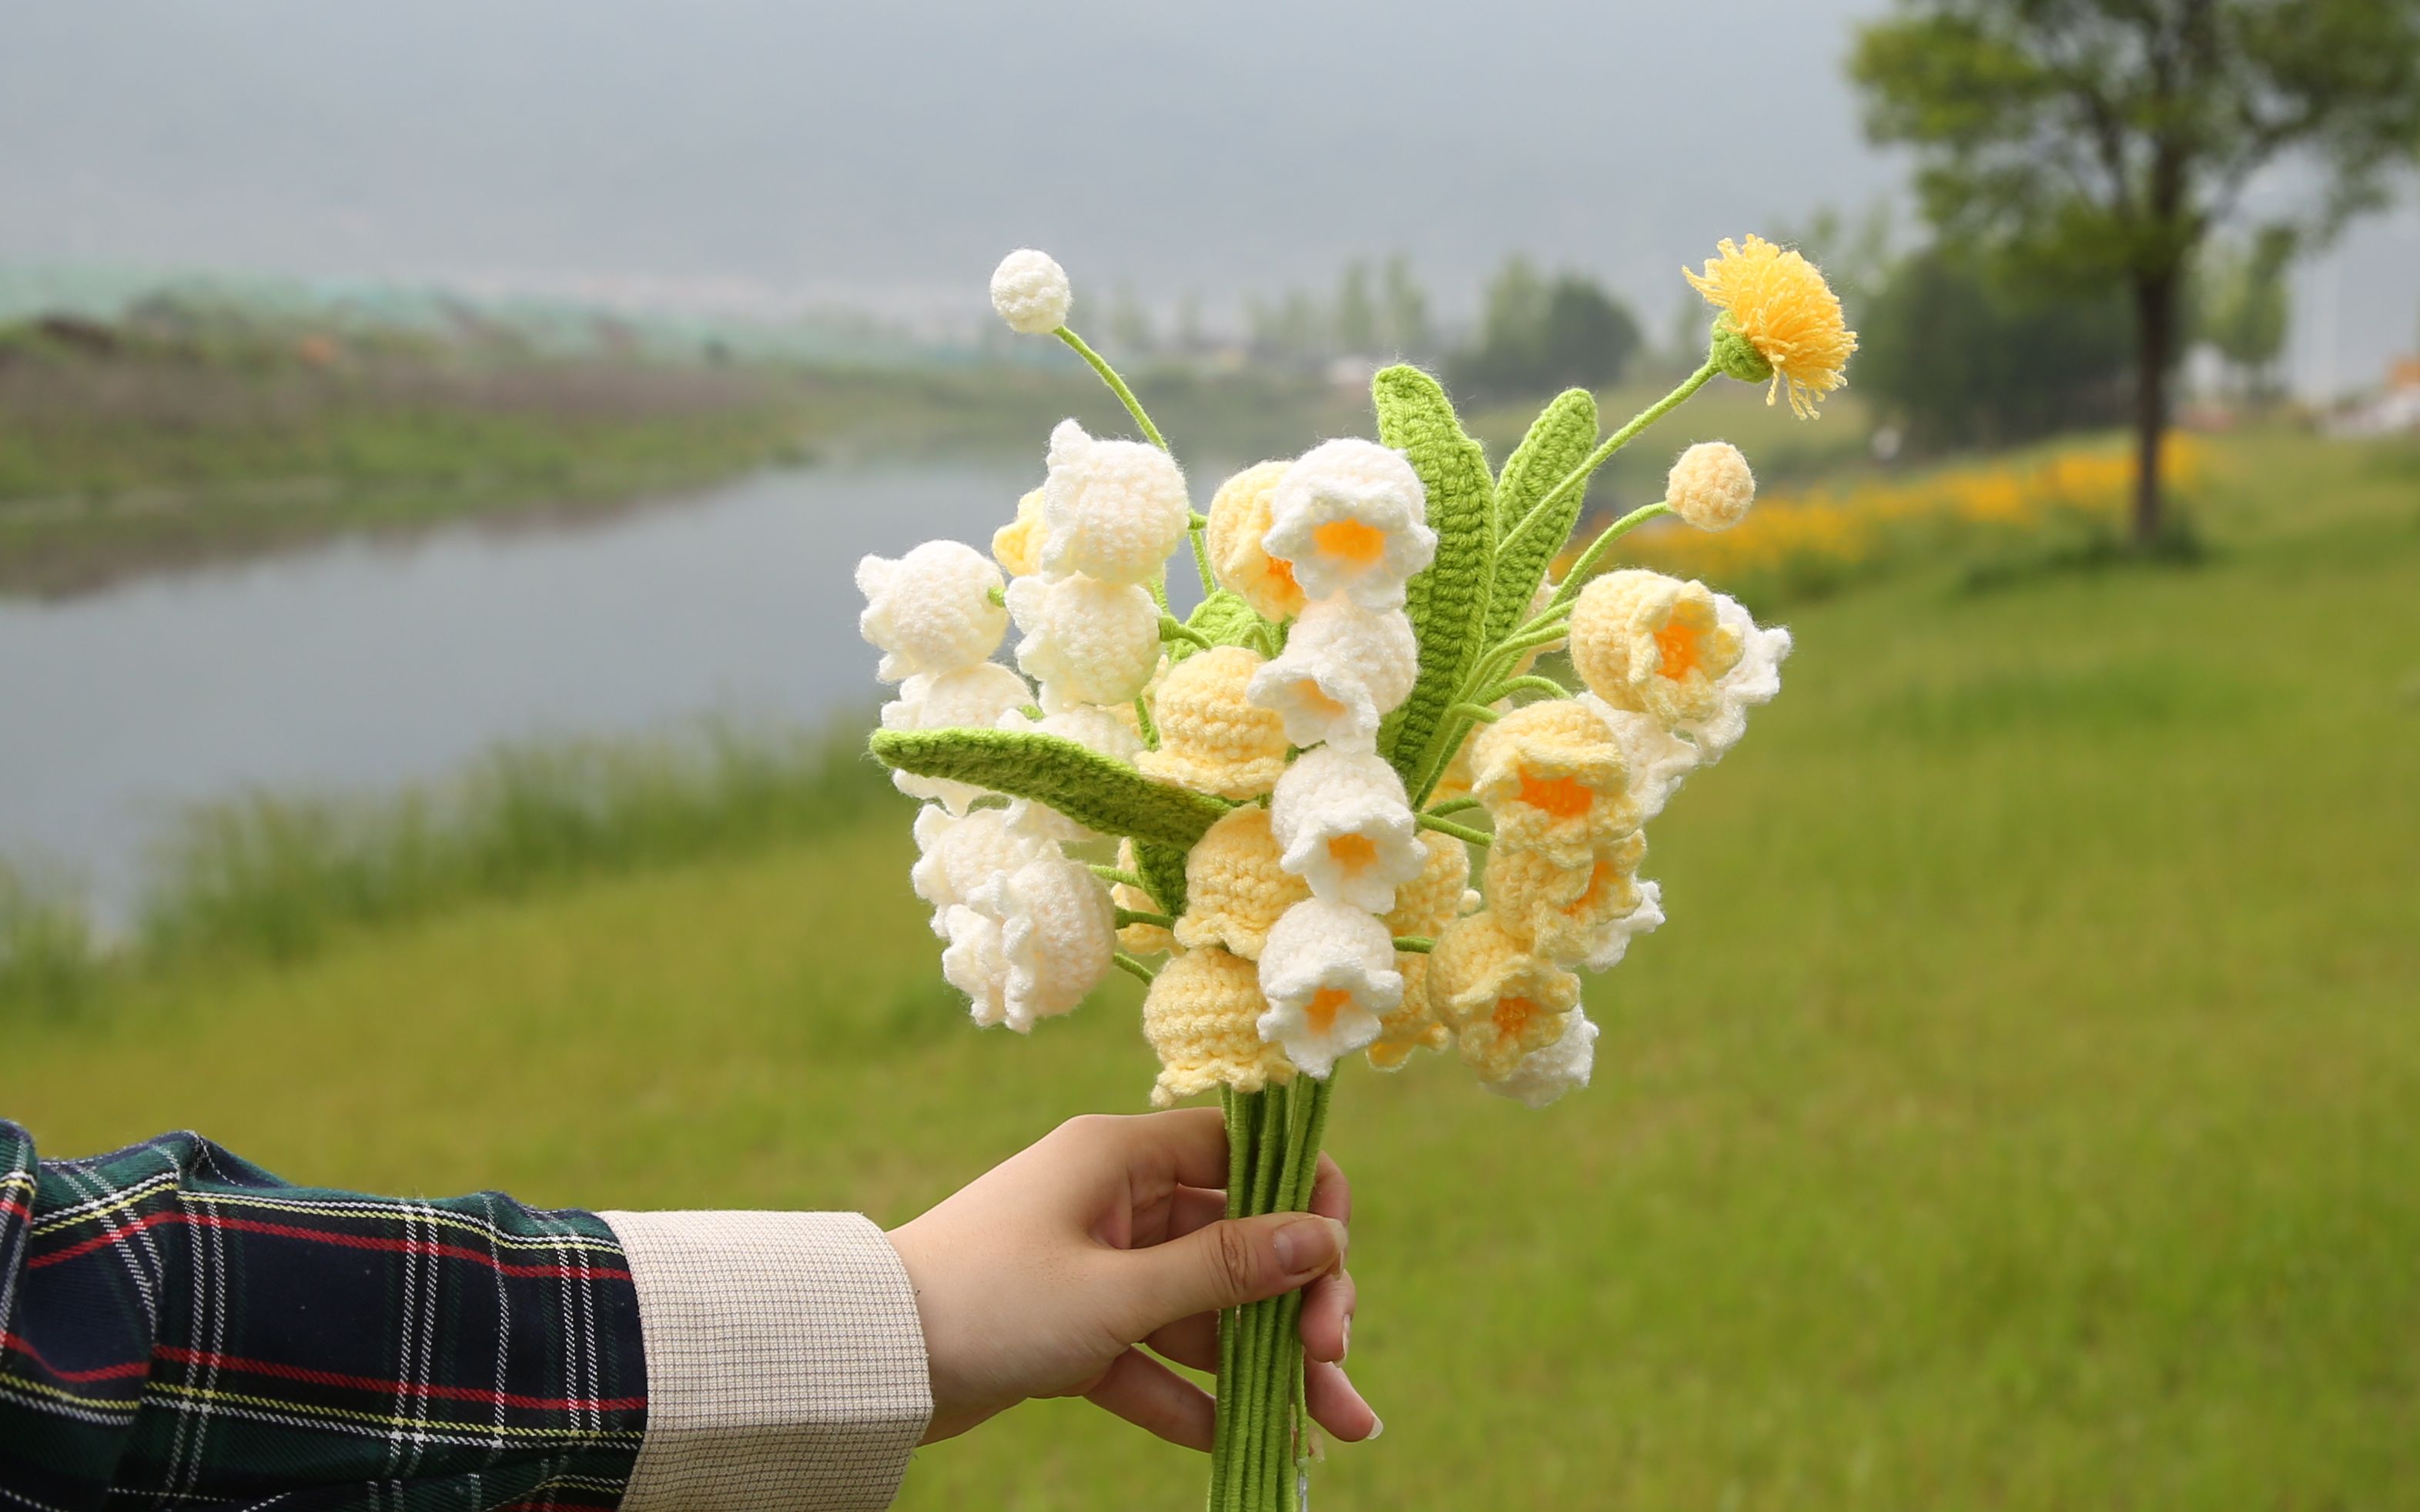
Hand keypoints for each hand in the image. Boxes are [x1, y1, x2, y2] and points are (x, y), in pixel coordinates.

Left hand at [885, 1108, 1376, 1449]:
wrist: (866, 1364)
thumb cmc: (988, 1303)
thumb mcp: (1116, 1292)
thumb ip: (1224, 1269)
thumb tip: (1325, 1237)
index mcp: (1121, 1157)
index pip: (1242, 1151)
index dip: (1302, 1198)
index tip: (1336, 1263)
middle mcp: (1115, 1201)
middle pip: (1236, 1241)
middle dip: (1297, 1304)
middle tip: (1335, 1362)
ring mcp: (1095, 1268)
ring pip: (1204, 1311)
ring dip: (1266, 1365)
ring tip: (1338, 1427)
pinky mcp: (1073, 1330)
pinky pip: (1153, 1359)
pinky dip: (1193, 1398)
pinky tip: (1247, 1443)